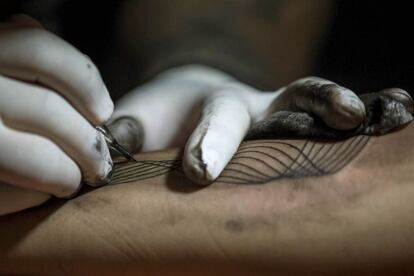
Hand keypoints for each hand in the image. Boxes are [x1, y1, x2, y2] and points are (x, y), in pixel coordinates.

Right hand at [0, 15, 113, 213]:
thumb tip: (91, 97)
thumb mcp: (8, 66)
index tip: (103, 112)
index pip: (37, 50)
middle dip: (87, 144)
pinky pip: (5, 192)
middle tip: (100, 163)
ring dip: (65, 174)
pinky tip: (39, 191)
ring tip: (74, 179)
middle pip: (44, 109)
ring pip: (27, 156)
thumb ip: (34, 61)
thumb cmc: (9, 100)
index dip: (84, 82)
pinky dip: (34, 196)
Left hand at [110, 65, 411, 184]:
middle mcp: (257, 108)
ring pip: (321, 105)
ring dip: (352, 106)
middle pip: (290, 100)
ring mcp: (282, 116)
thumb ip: (128, 133)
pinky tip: (395, 118)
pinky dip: (368, 117)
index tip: (203, 170)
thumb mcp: (141, 120)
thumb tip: (105, 153)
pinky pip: (331, 119)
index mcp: (214, 106)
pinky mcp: (296, 124)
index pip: (218, 120)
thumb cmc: (163, 116)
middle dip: (317, 104)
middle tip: (344, 114)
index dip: (213, 142)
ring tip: (388, 113)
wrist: (189, 98)